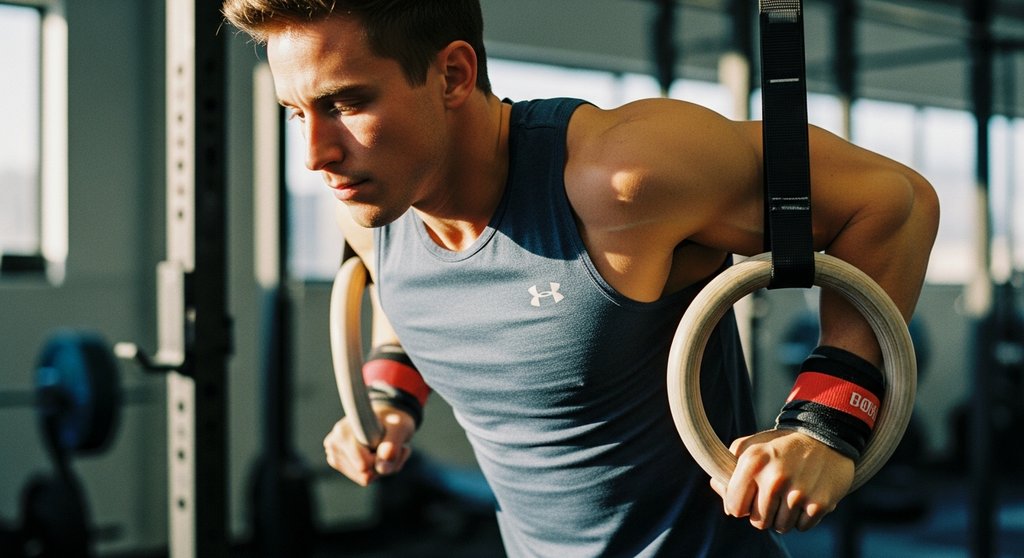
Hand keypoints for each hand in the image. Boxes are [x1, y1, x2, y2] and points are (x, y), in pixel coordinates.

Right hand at [323, 404, 416, 485]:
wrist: (385, 418)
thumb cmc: (392, 420)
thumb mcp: (400, 427)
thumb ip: (393, 445)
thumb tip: (382, 468)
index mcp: (343, 432)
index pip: (364, 465)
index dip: (382, 459)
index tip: (387, 441)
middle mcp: (333, 444)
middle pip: (365, 475)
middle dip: (383, 465)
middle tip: (391, 446)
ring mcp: (333, 455)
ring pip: (364, 478)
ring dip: (381, 467)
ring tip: (385, 448)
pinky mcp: (337, 463)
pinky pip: (363, 478)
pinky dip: (376, 470)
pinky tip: (378, 454)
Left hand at [710, 429, 853, 532]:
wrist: (827, 436)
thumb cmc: (782, 445)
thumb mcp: (752, 446)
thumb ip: (730, 470)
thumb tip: (723, 500)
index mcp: (753, 462)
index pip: (734, 508)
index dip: (740, 507)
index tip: (748, 500)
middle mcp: (774, 478)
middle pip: (758, 522)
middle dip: (763, 513)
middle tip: (773, 496)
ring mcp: (799, 492)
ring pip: (781, 527)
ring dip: (783, 516)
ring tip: (790, 493)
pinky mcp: (820, 503)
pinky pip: (801, 527)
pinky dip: (802, 517)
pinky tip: (806, 496)